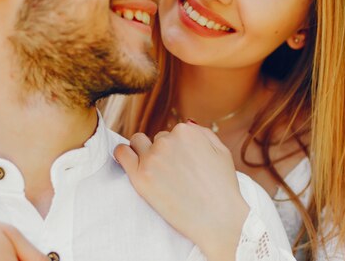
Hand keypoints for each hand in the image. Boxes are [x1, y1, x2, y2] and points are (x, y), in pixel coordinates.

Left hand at [115, 122, 249, 260]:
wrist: (219, 220)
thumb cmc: (223, 188)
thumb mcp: (221, 152)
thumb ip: (203, 133)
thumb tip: (186, 124)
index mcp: (186, 131)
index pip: (173, 133)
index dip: (178, 150)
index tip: (182, 165)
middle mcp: (168, 140)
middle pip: (157, 139)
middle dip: (163, 153)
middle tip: (173, 175)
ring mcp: (153, 158)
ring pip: (138, 143)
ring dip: (143, 153)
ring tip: (155, 172)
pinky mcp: (140, 177)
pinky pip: (122, 154)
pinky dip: (123, 155)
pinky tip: (129, 163)